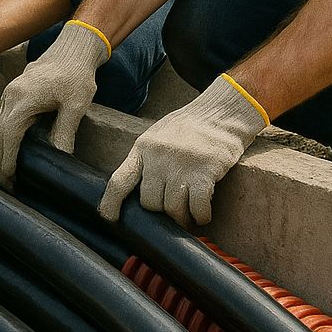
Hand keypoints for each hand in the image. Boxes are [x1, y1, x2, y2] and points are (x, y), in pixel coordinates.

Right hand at [0, 21, 107, 188]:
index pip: (8, 136)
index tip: (8, 178)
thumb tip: (60, 158)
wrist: (73, 47)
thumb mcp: (75, 105)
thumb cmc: (76, 75)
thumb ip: (65, 131)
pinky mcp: (15, 91)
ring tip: (0, 171)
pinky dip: (1, 135)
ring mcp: (11, 92)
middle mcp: (11, 96)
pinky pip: (2, 117)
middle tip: (5, 184)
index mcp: (23, 100)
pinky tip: (5, 147)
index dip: (7, 159)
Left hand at [97, 74, 266, 226]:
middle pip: (149, 202)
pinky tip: (203, 214)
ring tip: (189, 216)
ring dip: (182, 218)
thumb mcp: (158, 136)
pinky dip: (200, 217)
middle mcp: (158, 157)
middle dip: (160, 211)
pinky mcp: (204, 173)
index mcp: (143, 148)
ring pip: (172, 208)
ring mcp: (180, 165)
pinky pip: (197, 208)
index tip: (110, 218)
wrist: (221, 113)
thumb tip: (136, 192)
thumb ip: (146, 160)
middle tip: (173, 210)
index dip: (111, 202)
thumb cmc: (189, 128)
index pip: (120, 180)